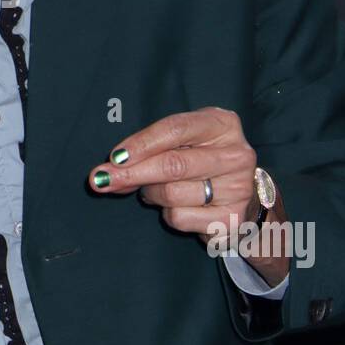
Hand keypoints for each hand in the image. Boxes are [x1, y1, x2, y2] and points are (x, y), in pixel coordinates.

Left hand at [88, 107, 288, 285]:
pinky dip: (167, 213)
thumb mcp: (180, 144)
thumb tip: (106, 174)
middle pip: (173, 164)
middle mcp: (237, 154)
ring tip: (157, 190)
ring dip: (151, 194)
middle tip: (102, 180)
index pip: (176, 129)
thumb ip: (147, 153)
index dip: (141, 143)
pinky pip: (179, 217)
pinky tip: (178, 206)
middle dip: (132, 173)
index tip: (115, 157)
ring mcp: (239, 189)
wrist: (242, 199)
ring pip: (172, 193)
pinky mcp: (232, 219)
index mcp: (223, 125)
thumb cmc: (199, 162)